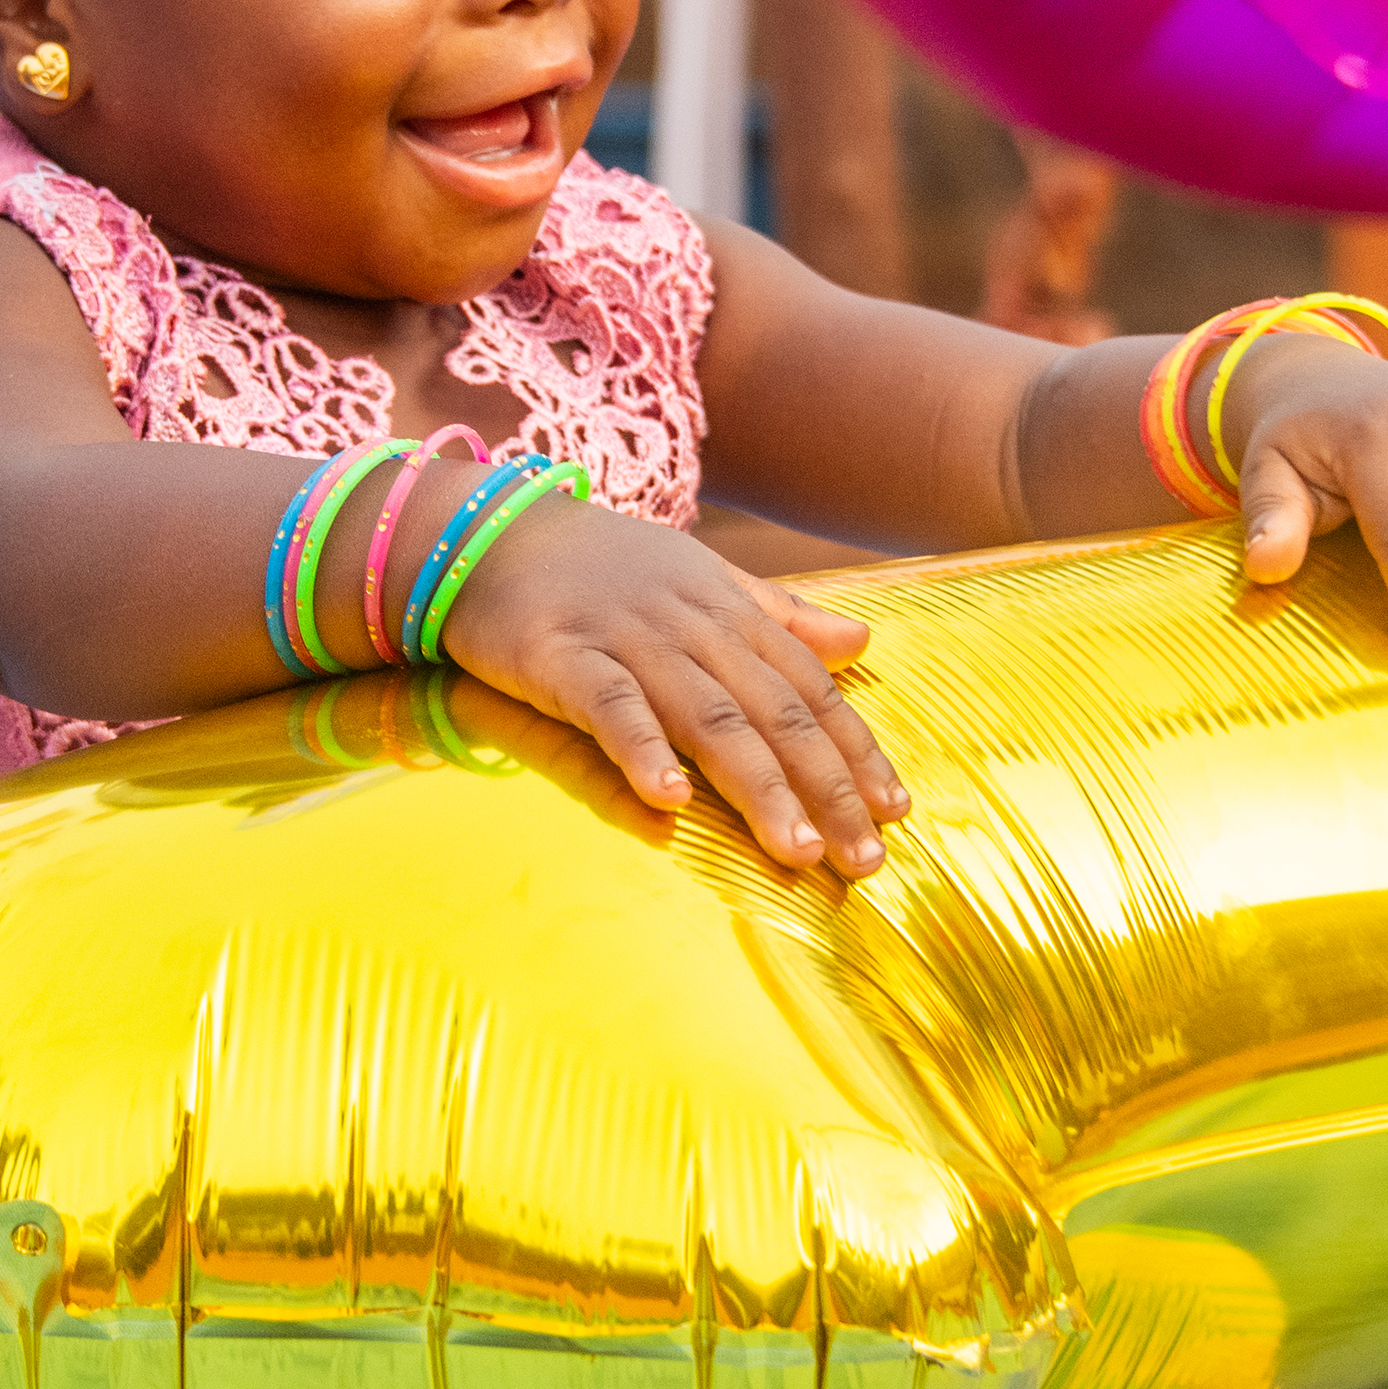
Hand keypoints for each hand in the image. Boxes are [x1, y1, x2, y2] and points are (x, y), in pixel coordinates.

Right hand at [435, 500, 912, 877]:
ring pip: (708, 717)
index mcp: (729, 609)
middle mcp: (691, 624)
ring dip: (757, 786)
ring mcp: (628, 637)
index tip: (896, 810)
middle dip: (826, 787)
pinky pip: (611, 706)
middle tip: (863, 857)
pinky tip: (670, 802)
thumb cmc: (603, 567)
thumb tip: (863, 643)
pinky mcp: (562, 654)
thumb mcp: (701, 581)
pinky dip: (642, 751)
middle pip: (773, 712)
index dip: (855, 750)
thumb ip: (780, 616)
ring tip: (795, 850)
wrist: (491, 530)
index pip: (808, 688)